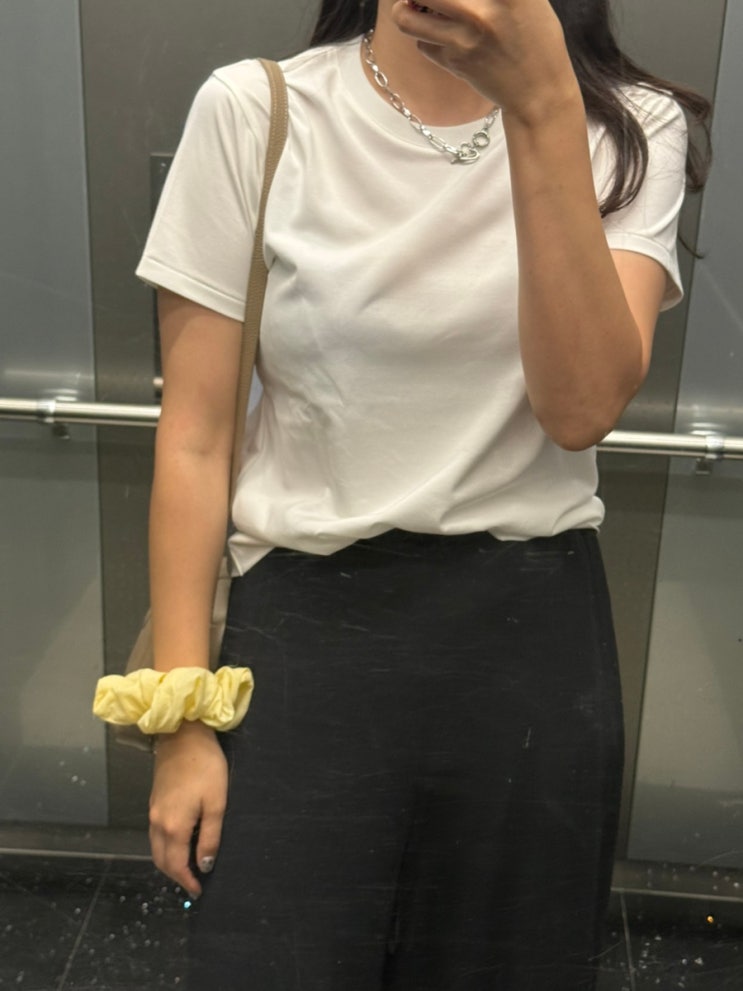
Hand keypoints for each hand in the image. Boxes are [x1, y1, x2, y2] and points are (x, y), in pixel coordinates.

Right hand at [149, 720, 227, 898]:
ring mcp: (153, 812)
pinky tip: (181, 844)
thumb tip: (205, 865)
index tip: (198, 891)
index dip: (187, 881)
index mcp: (174, 826)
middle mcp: (158, 823)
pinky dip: (166, 848)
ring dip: (170, 863)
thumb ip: (210, 837)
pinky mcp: (154, 802)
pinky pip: (155, 836)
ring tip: (189, 867)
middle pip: (162, 861)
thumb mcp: (216, 802)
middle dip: (176, 876)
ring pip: (156, 849)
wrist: (183, 736)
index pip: (176, 865)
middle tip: (194, 883)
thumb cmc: (205, 767)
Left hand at [390, 0, 579, 123]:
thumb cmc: (536, 39)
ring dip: (404, 11)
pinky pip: (422, 43)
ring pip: (407, 18)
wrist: (538, 92)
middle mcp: (483, 11)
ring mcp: (465, 38)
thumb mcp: (528, 0)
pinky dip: (425, 38)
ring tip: (410, 7)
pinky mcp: (455, 63)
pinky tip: (439, 36)